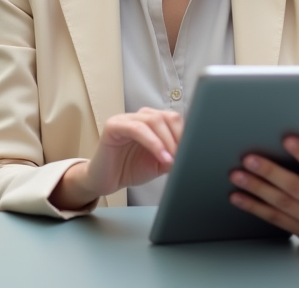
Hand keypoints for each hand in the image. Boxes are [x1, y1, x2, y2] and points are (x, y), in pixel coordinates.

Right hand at [50, 108, 182, 209]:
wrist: (104, 180)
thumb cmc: (129, 169)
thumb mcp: (159, 163)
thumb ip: (173, 156)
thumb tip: (191, 153)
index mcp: (152, 122)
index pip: (175, 120)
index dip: (186, 134)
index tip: (193, 151)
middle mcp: (140, 117)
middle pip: (167, 117)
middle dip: (179, 137)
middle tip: (183, 156)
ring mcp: (126, 119)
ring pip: (154, 120)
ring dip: (167, 141)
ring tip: (171, 160)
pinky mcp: (114, 126)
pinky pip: (137, 129)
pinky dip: (153, 143)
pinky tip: (161, 156)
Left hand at [227, 136, 298, 242]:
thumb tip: (281, 138)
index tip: (286, 139)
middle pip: (296, 188)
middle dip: (269, 173)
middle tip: (248, 159)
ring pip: (282, 205)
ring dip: (256, 189)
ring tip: (237, 176)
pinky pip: (276, 219)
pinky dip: (255, 207)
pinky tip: (239, 197)